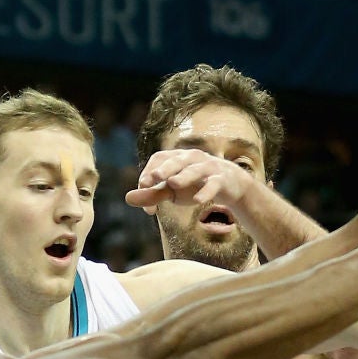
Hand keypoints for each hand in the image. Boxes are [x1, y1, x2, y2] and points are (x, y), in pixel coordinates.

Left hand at [126, 149, 258, 214]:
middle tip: (153, 179)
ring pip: (195, 169)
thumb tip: (127, 198)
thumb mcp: (172, 192)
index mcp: (177, 158)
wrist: (230, 184)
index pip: (159, 160)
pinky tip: (198, 201)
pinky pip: (214, 184)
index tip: (143, 188)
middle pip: (176, 160)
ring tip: (172, 184)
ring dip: (184, 176)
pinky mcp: (222, 179)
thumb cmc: (195, 185)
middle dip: (164, 169)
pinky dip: (206, 191)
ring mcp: (208, 167)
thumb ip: (151, 194)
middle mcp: (192, 158)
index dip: (149, 173)